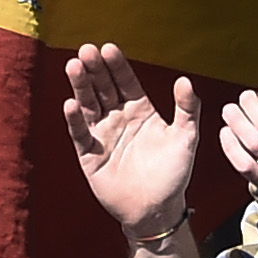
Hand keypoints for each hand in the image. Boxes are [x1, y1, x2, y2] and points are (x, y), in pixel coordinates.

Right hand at [62, 43, 201, 246]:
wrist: (156, 209)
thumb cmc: (173, 174)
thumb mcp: (185, 139)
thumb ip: (187, 110)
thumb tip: (184, 80)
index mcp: (140, 111)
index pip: (126, 82)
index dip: (117, 66)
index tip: (109, 48)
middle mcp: (118, 118)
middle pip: (103, 88)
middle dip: (95, 69)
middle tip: (87, 50)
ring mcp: (102, 135)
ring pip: (89, 105)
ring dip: (81, 86)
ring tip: (74, 66)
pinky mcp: (89, 154)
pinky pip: (80, 134)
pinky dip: (75, 119)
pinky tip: (71, 103)